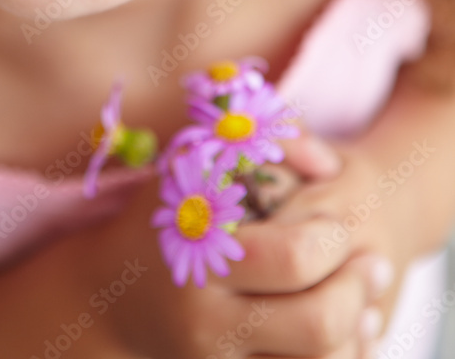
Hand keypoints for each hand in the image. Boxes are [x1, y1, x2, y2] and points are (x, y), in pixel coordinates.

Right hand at [80, 132, 393, 357]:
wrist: (112, 299)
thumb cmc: (165, 216)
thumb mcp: (195, 165)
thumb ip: (261, 144)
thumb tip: (326, 163)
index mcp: (201, 255)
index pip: (294, 258)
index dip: (330, 239)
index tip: (334, 224)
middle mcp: (210, 317)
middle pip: (318, 321)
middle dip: (355, 287)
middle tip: (369, 263)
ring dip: (356, 328)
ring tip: (368, 296)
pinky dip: (338, 355)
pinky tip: (350, 329)